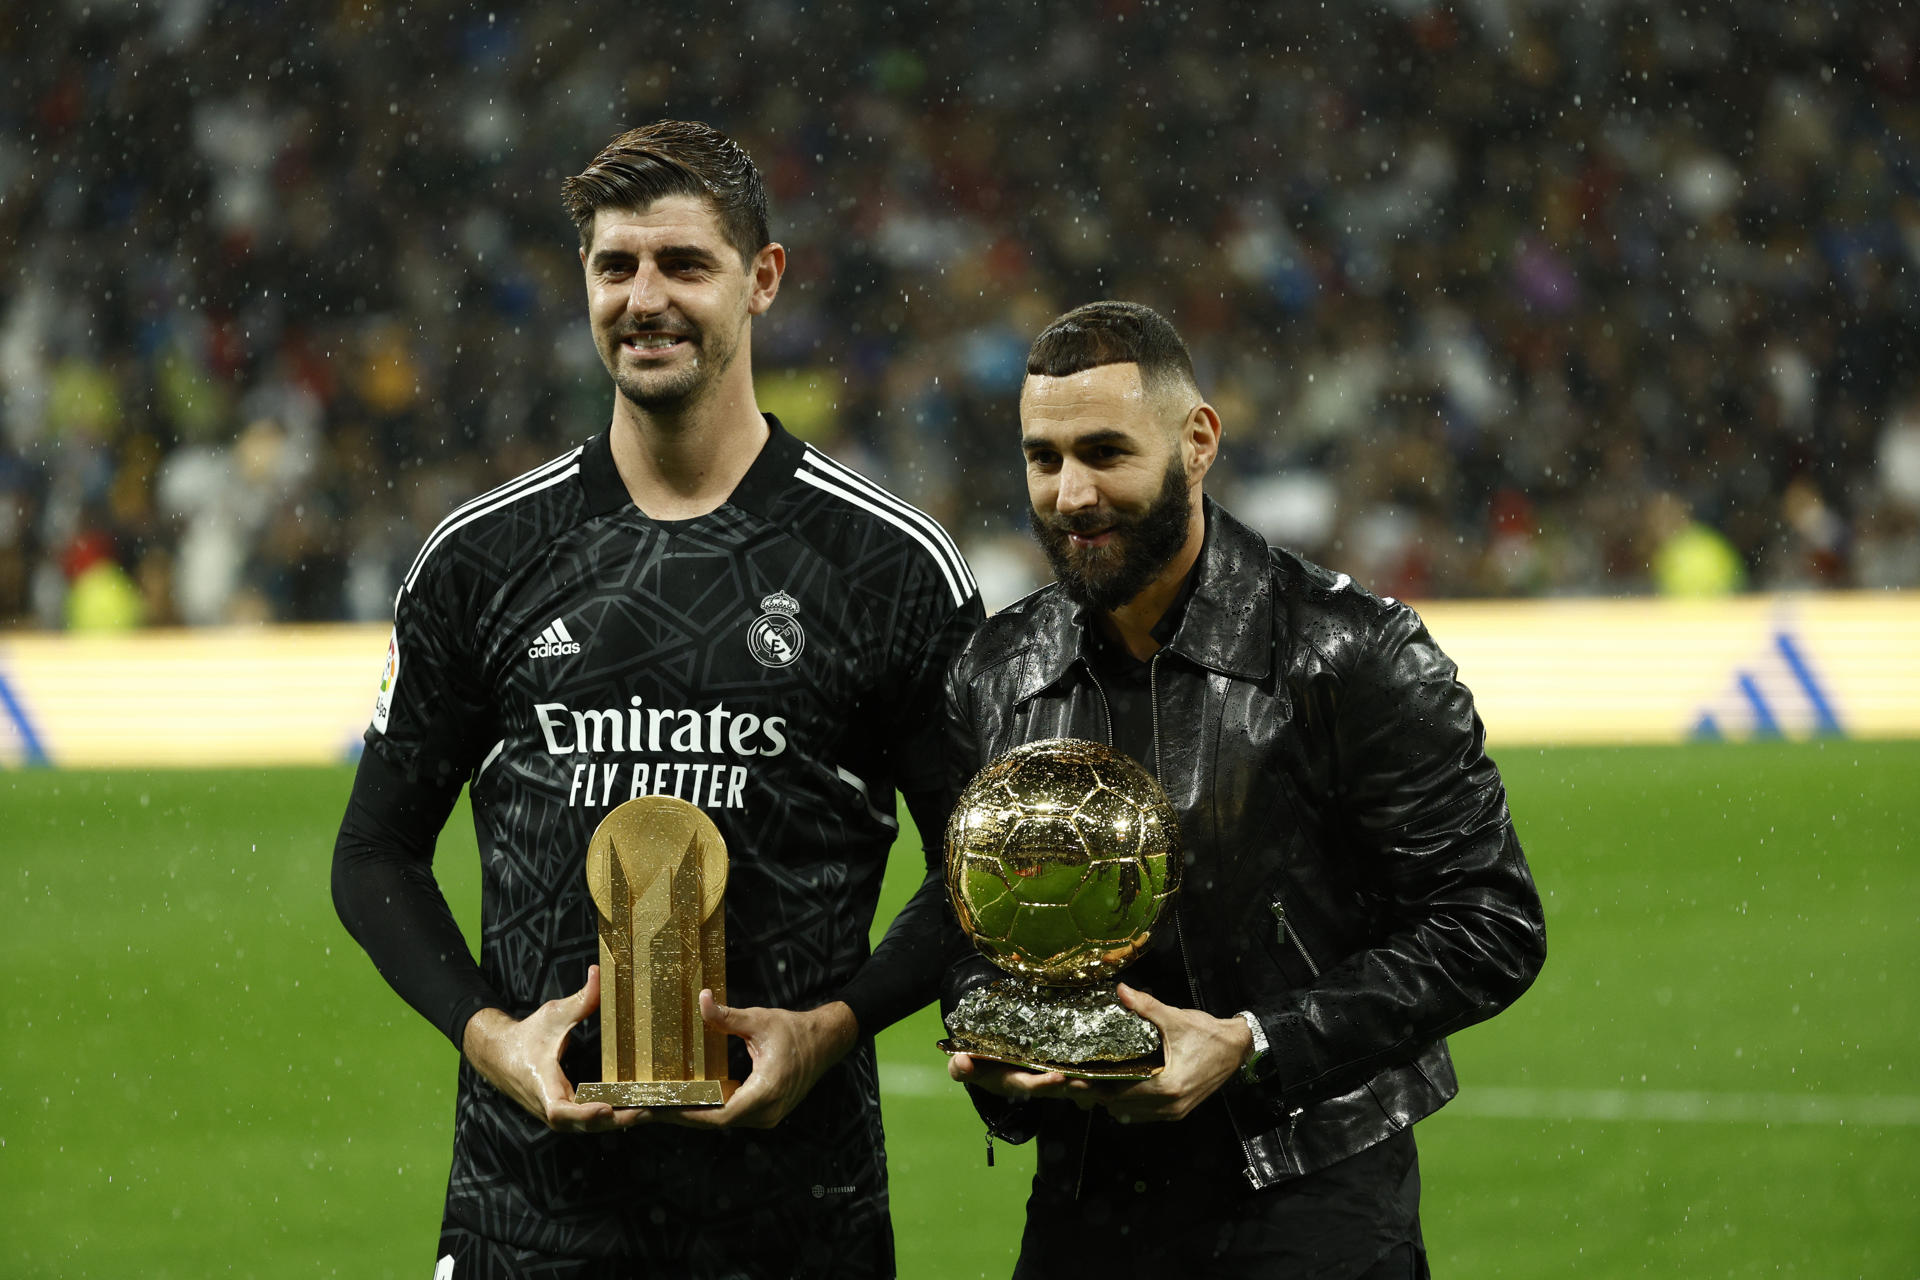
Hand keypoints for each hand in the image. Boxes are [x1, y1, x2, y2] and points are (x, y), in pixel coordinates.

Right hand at [461, 965, 647, 1132]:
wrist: (500, 1056)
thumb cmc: (527, 1036)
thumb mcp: (553, 1015)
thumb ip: (580, 1000)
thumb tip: (600, 973)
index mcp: (543, 1087)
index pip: (560, 1111)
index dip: (583, 1113)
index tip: (605, 1108)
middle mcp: (552, 1108)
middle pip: (586, 1125)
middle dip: (618, 1118)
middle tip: (649, 1109)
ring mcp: (562, 1116)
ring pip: (593, 1127)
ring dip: (622, 1120)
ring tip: (655, 1110)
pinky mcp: (570, 1114)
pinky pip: (594, 1121)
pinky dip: (617, 1116)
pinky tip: (644, 1107)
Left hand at [661, 993, 858, 1129]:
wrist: (827, 1042)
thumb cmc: (796, 1031)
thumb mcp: (760, 1020)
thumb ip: (728, 1017)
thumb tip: (701, 1001)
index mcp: (764, 1094)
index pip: (718, 1115)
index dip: (686, 1114)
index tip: (658, 1109)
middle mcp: (765, 1113)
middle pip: (713, 1122)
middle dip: (678, 1116)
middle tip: (642, 1110)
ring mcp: (765, 1116)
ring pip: (719, 1121)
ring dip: (690, 1115)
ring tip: (655, 1108)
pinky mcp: (764, 1112)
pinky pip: (728, 1115)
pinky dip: (706, 1110)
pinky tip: (683, 1101)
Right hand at [946, 1051, 1103, 1108]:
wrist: (991, 1061)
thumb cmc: (979, 1063)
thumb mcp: (967, 1066)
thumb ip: (962, 1067)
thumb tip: (961, 1063)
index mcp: (1016, 1082)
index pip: (1031, 1085)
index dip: (1043, 1084)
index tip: (1057, 1078)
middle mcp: (1037, 1084)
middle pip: (1059, 1089)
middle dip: (1074, 1087)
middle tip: (1091, 1083)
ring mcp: (1051, 1080)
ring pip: (1074, 1084)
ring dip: (1090, 1086)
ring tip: (1107, 1085)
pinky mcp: (1062, 1071)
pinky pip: (1081, 1075)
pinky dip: (1097, 1078)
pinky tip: (1115, 1075)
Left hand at [1078, 983, 1252, 1123]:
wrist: (1237, 1048)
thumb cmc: (1208, 1034)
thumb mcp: (1175, 1018)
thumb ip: (1145, 1006)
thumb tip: (1120, 990)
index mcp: (1167, 1086)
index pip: (1121, 1093)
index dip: (1097, 1086)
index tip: (1077, 1077)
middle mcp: (1170, 1105)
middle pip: (1121, 1107)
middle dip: (1100, 1094)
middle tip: (1081, 1078)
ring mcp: (1175, 1111)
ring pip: (1132, 1114)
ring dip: (1114, 1101)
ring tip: (1097, 1082)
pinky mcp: (1178, 1111)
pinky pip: (1145, 1114)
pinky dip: (1130, 1104)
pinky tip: (1121, 1087)